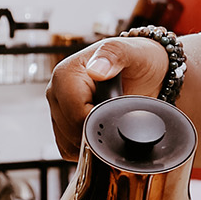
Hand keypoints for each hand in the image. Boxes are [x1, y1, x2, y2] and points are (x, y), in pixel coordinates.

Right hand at [44, 37, 167, 159]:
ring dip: (93, 138)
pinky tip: (104, 129)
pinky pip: (69, 147)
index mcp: (65, 74)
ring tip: (112, 117)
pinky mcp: (64, 124)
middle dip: (97, 130)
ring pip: (68, 142)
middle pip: (70, 131)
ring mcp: (58, 110)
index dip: (98, 122)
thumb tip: (96, 70)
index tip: (116, 116)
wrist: (144, 70)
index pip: (75, 114)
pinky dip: (87, 146)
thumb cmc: (137, 59)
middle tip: (118, 114)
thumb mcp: (132, 52)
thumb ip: (114, 55)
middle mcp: (57, 92)